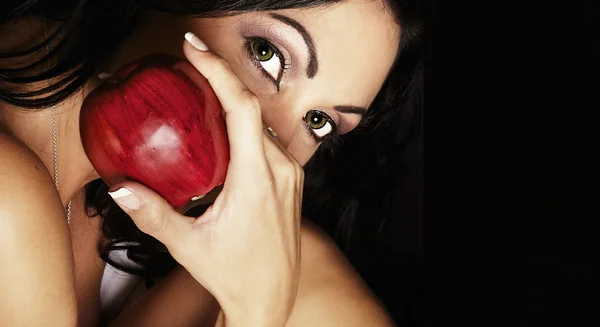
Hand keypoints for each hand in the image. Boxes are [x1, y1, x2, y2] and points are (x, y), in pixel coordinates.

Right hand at [108, 32, 302, 326]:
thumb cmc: (236, 275)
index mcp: (258, 179)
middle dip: (221, 79)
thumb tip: (120, 187)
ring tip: (202, 88)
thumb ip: (153, 215)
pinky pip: (268, 141)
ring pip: (262, 123)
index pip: (242, 108)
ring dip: (234, 102)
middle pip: (252, 107)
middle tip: (190, 62)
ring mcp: (291, 175)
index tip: (193, 49)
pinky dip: (245, 124)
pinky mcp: (291, 181)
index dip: (218, 71)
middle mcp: (281, 170)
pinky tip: (224, 127)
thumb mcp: (188, 246)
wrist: (272, 297)